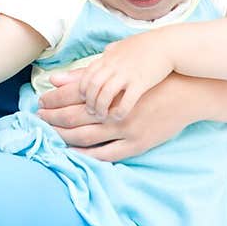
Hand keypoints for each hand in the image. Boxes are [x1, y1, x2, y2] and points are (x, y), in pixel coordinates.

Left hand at [38, 69, 203, 161]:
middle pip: (75, 117)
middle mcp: (114, 110)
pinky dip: (89, 155)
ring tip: (50, 135)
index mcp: (110, 89)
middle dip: (53, 119)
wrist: (188, 91)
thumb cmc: (150, 77)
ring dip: (65, 136)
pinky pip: (108, 154)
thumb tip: (54, 78)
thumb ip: (84, 75)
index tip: (40, 103)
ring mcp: (126, 129)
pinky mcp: (138, 144)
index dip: (53, 100)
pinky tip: (74, 153)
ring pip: (87, 136)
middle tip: (38, 120)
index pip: (72, 95)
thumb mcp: (118, 70)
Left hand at [75, 34, 174, 118]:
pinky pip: (125, 101)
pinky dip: (119, 111)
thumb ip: (110, 52)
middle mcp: (114, 65)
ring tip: (102, 116)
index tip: (84, 98)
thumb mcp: (123, 45)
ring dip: (101, 108)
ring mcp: (127, 74)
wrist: (169, 44)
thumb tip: (103, 53)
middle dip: (89, 102)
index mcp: (109, 57)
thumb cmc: (148, 45)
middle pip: (92, 87)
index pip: (87, 75)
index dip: (82, 89)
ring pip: (105, 95)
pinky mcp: (141, 83)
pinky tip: (118, 117)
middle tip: (90, 112)